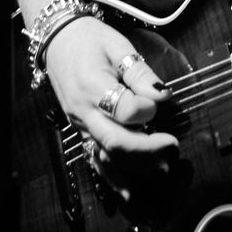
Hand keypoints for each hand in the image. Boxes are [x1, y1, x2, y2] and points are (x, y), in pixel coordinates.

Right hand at [43, 16, 178, 191]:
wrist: (58, 40)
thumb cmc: (90, 39)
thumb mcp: (118, 46)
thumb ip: (140, 72)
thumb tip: (162, 95)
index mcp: (93, 86)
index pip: (124, 110)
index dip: (147, 109)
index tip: (161, 100)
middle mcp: (84, 112)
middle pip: (115, 141)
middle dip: (147, 150)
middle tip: (173, 147)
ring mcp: (80, 125)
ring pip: (106, 155)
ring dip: (134, 166)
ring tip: (162, 169)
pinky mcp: (80, 131)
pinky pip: (94, 158)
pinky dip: (110, 177)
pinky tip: (128, 191)